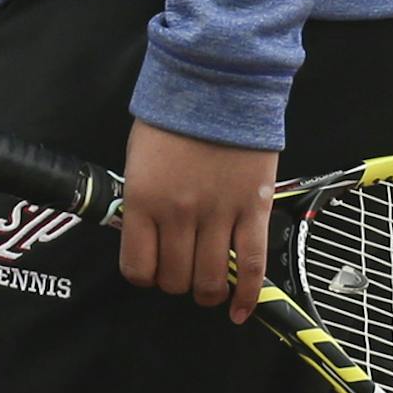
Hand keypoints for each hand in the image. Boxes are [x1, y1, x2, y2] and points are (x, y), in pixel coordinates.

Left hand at [117, 119, 278, 323]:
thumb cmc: (172, 115)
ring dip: (208, 292)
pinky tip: (241, 310)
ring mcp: (218, 214)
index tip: (152, 268)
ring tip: (209, 287)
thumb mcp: (139, 157)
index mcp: (143, 199)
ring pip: (212, 280)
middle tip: (182, 270)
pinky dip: (248, 295)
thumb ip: (143, 200)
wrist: (216, 82)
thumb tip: (147, 236)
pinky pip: (252, 265)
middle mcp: (178, 214)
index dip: (146, 275)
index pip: (138, 267)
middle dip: (177, 283)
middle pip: (176, 279)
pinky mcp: (254, 210)